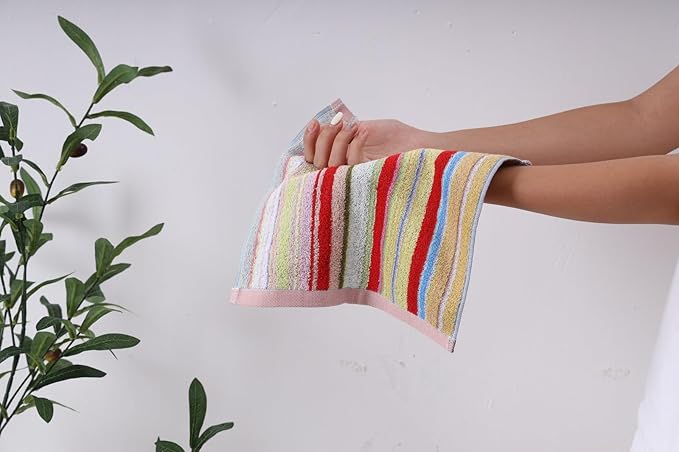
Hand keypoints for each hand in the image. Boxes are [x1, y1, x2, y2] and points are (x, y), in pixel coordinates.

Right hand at [303, 117, 427, 167]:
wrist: (420, 145)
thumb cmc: (397, 138)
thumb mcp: (364, 128)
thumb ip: (343, 130)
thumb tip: (322, 125)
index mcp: (340, 159)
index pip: (311, 156)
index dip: (309, 140)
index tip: (315, 123)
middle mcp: (344, 171)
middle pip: (316, 161)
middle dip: (324, 138)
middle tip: (339, 123)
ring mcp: (354, 177)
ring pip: (330, 164)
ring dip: (338, 140)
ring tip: (354, 127)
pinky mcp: (367, 179)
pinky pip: (350, 163)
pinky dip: (354, 144)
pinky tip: (363, 133)